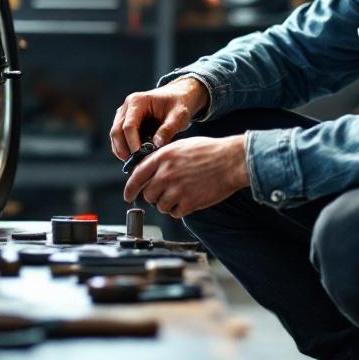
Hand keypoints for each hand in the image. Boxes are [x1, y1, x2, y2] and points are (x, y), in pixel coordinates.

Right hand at [109, 77, 208, 159]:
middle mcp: (126, 107)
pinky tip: (136, 157)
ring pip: (115, 136)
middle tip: (135, 163)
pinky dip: (125, 148)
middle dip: (123, 149)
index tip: (140, 156)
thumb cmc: (179, 104)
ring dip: (122, 150)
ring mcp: (124, 114)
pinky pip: (120, 138)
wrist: (178, 96)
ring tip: (136, 162)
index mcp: (137, 101)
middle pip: (116, 131)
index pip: (129, 126)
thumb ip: (168, 129)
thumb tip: (156, 145)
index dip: (132, 143)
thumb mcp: (179, 116)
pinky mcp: (125, 122)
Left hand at [122, 135, 248, 218]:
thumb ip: (162, 158)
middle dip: (154, 196)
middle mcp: (166, 174)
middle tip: (166, 192)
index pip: (136, 177)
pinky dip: (180, 210)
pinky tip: (189, 200)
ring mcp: (177, 189)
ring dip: (168, 204)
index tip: (128, 196)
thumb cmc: (209, 151)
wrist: (230, 161)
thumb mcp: (180, 146)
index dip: (130, 190)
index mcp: (162, 158)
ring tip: (181, 194)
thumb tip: (147, 169)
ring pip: (160, 206)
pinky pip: (175, 213)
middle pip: (148, 194)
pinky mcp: (188, 202)